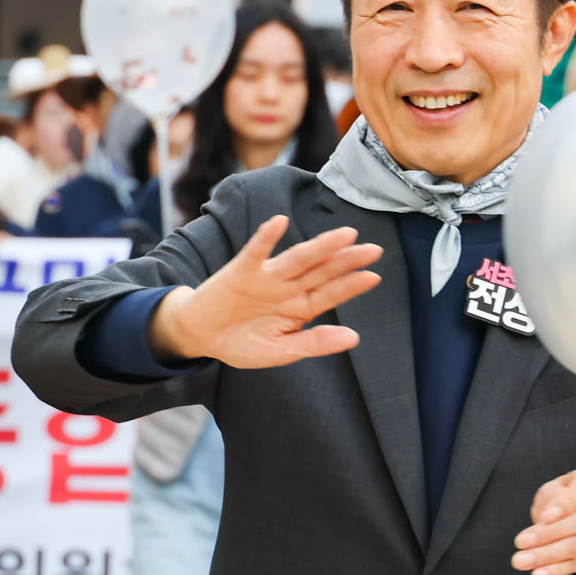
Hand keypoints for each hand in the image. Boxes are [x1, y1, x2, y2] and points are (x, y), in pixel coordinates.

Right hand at [147, 215, 381, 368]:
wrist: (202, 336)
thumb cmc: (242, 343)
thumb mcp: (280, 351)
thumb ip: (314, 344)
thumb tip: (353, 339)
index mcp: (300, 307)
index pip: (330, 293)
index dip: (351, 285)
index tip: (374, 275)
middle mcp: (288, 288)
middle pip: (321, 271)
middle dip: (346, 260)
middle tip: (373, 249)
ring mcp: (266, 277)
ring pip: (297, 258)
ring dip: (320, 246)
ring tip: (344, 235)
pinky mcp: (241, 271)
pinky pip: (255, 252)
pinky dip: (266, 238)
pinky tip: (279, 223)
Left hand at [513, 465, 575, 574]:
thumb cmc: (564, 496)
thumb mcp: (554, 488)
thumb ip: (551, 499)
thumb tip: (546, 521)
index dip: (566, 503)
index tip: (544, 518)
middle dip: (548, 534)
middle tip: (521, 542)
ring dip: (547, 555)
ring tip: (523, 561)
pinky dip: (557, 570)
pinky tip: (539, 573)